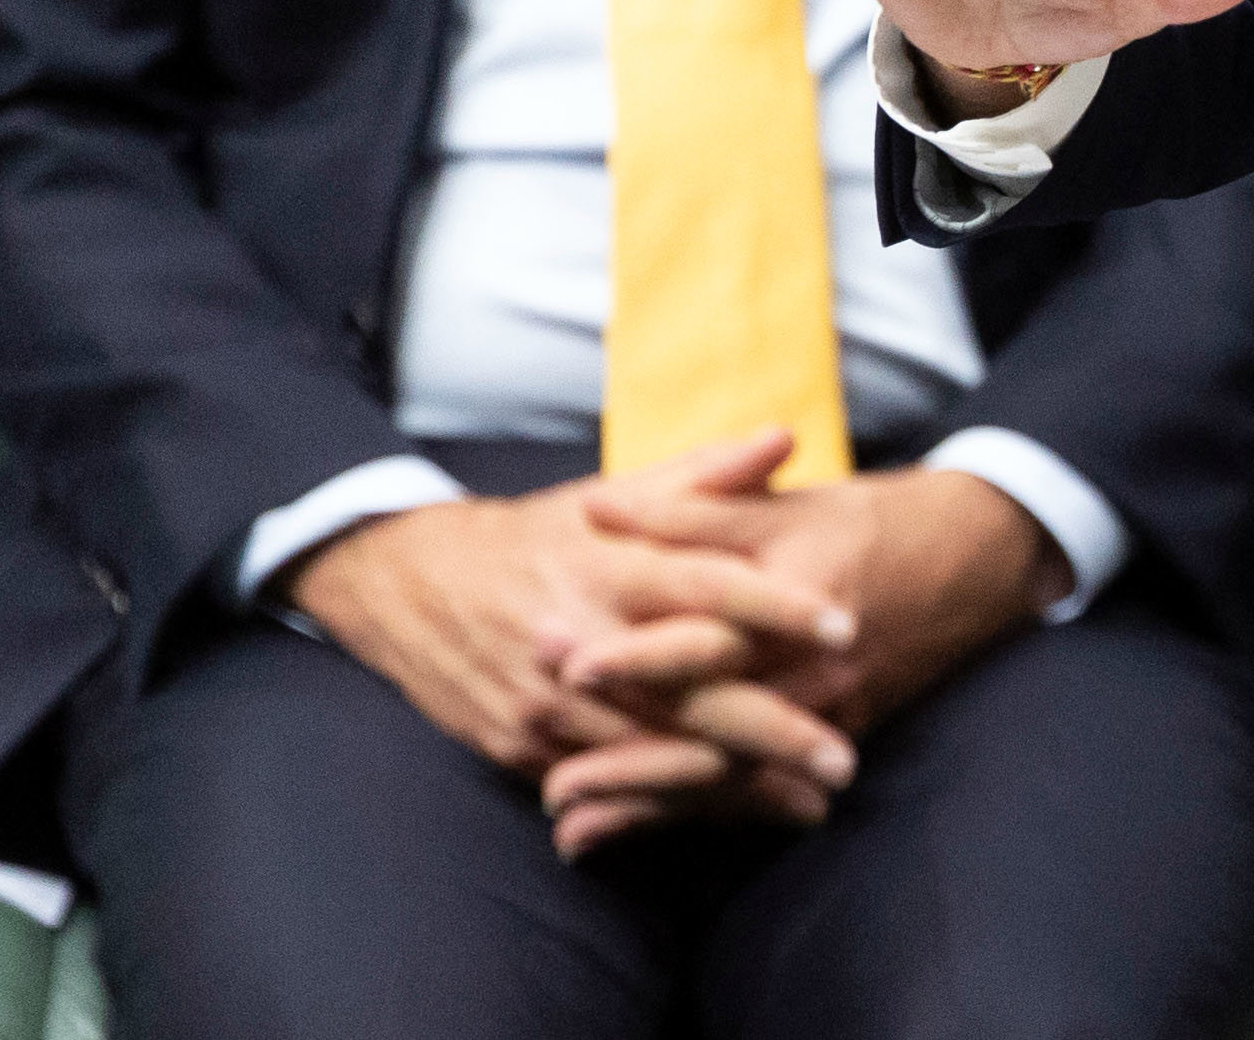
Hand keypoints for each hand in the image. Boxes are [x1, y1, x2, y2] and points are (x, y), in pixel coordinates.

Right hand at [280, 431, 857, 809]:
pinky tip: (734, 816)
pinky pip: (609, 788)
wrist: (409, 587)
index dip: (775, 607)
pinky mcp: (522, 751)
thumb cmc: (538, 538)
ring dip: (735, 787)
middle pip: (688, 693)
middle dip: (771, 731)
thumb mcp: (612, 498)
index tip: (844, 626)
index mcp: (608, 568)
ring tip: (810, 802)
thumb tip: (786, 437)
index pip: (704, 587)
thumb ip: (705, 476)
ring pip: (653, 757)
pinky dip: (673, 805)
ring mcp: (547, 706)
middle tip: (844, 757)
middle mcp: (578, 641)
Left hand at [540, 460, 1070, 857]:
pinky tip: (635, 828)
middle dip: (629, 755)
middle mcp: (816, 666)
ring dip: (650, 800)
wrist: (984, 556)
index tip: (566, 665)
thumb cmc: (876, 519)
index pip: (707, 634)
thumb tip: (597, 510)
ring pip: (732, 769)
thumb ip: (690, 508)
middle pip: (712, 722)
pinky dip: (695, 812)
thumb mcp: (785, 504)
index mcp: (797, 598)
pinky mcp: (840, 733)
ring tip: (570, 822)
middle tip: (551, 780)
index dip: (637, 652)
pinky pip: (760, 785)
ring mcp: (832, 708)